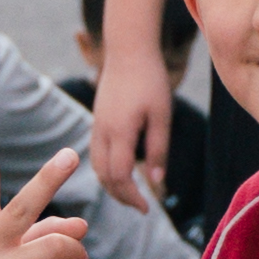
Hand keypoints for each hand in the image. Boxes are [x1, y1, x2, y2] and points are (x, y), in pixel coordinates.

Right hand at [89, 34, 169, 208]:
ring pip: (97, 167)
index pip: (120, 176)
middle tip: (142, 206)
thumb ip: (158, 149)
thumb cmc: (150, 80)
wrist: (128, 50)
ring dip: (112, 185)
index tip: (148, 208)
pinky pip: (95, 155)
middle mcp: (102, 132)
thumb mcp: (162, 115)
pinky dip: (106, 170)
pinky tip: (121, 173)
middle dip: (122, 196)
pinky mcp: (96, 121)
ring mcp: (96, 127)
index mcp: (119, 132)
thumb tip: (156, 181)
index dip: (132, 197)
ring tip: (132, 194)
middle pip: (104, 177)